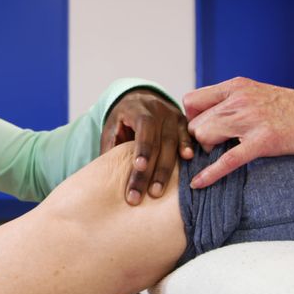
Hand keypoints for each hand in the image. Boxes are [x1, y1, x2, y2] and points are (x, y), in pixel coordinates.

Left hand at [102, 89, 194, 204]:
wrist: (140, 99)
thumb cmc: (122, 120)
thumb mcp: (112, 128)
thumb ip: (110, 147)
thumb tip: (104, 176)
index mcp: (137, 109)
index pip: (143, 129)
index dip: (142, 148)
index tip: (139, 167)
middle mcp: (158, 110)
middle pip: (158, 142)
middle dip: (151, 170)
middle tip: (145, 194)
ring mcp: (172, 115)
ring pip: (172, 143)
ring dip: (165, 170)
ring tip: (157, 191)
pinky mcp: (183, 122)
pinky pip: (187, 137)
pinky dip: (187, 148)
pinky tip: (188, 159)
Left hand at [183, 78, 293, 187]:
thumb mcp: (259, 95)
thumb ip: (234, 103)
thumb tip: (210, 119)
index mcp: (237, 86)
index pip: (191, 100)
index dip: (191, 119)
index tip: (201, 130)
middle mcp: (239, 99)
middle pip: (194, 122)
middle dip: (199, 139)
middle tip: (216, 147)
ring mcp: (251, 119)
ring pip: (204, 137)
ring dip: (208, 150)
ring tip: (223, 153)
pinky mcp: (263, 141)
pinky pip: (226, 160)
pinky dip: (209, 174)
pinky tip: (198, 183)